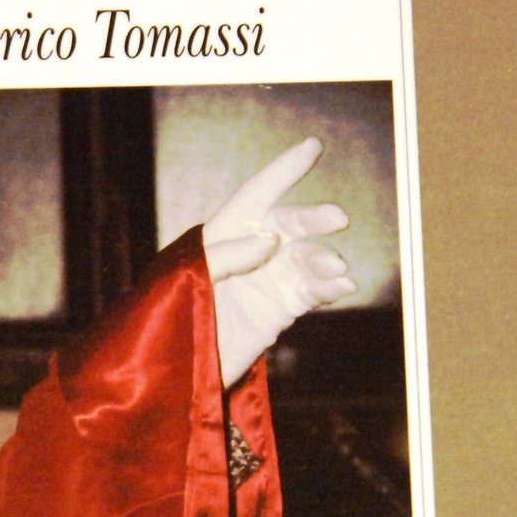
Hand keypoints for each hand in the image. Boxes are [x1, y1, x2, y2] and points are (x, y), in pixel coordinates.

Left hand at [201, 137, 355, 386]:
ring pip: (306, 259)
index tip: (313, 147)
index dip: (284, 170)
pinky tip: (343, 285)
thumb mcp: (190, 278)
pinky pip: (311, 291)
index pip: (258, 195)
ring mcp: (268, 279)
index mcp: (225, 234)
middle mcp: (251, 251)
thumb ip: (226, 255)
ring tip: (336, 269)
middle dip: (313, 219)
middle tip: (337, 218)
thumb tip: (269, 240)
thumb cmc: (173, 315)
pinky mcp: (280, 308)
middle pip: (288, 225)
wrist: (178, 369)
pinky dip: (329, 287)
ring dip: (324, 260)